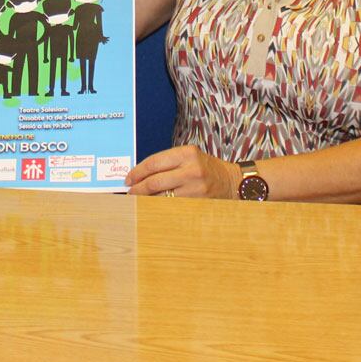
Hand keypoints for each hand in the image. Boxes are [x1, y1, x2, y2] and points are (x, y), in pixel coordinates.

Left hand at [124, 145, 239, 198]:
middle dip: (138, 189)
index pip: (154, 163)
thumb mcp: (189, 157)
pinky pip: (172, 207)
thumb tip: (139, 174)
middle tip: (130, 192)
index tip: (128, 179)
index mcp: (187, 153)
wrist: (232, 182)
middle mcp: (192, 170)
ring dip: (146, 201)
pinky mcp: (198, 203)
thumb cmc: (206, 168)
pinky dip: (159, 208)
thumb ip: (167, 163)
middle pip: (155, 182)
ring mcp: (196, 188)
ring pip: (161, 197)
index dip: (137, 172)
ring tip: (138, 201)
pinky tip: (152, 207)